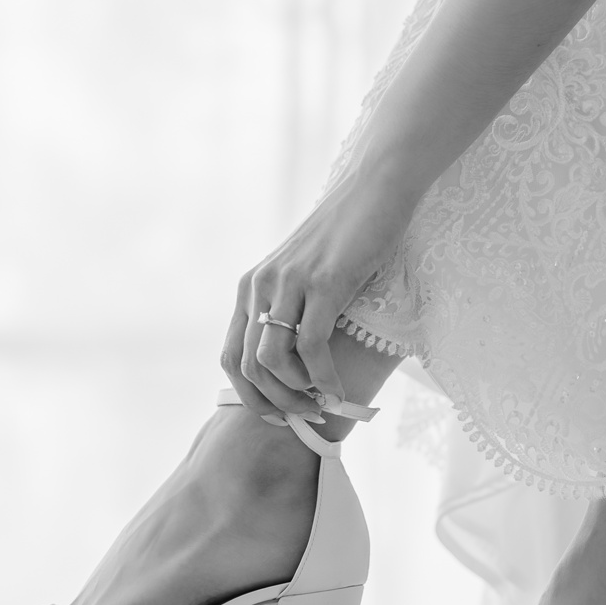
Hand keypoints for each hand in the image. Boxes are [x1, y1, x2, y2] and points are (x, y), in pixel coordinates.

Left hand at [219, 172, 415, 422]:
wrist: (376, 188)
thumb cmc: (349, 237)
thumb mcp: (307, 275)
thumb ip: (293, 310)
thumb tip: (298, 364)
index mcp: (250, 287)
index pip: (229, 357)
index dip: (248, 394)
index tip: (277, 414)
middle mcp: (260, 285)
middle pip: (247, 365)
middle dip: (274, 402)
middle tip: (304, 416)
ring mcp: (289, 283)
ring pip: (272, 360)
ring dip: (295, 394)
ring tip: (321, 404)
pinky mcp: (323, 283)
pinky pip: (311, 346)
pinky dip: (323, 378)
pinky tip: (339, 391)